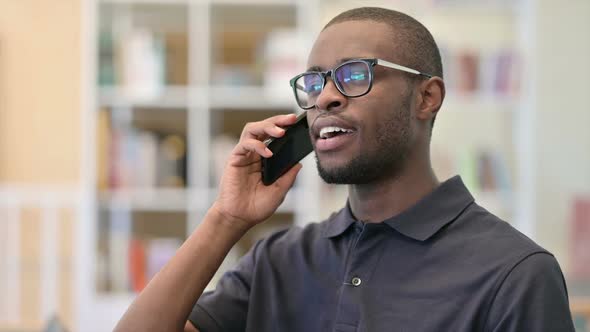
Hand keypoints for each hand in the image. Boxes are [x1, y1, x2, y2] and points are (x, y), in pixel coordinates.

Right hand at [212, 114, 302, 229]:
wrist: (239, 218)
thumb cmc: (257, 207)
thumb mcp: (279, 191)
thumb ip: (288, 176)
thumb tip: (299, 163)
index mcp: (265, 159)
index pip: (274, 137)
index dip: (284, 128)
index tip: (298, 124)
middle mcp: (254, 154)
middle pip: (264, 128)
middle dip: (277, 121)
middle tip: (290, 119)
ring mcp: (244, 155)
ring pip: (252, 130)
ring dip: (267, 127)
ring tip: (280, 131)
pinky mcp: (235, 159)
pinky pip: (245, 144)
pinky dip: (257, 145)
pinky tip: (268, 153)